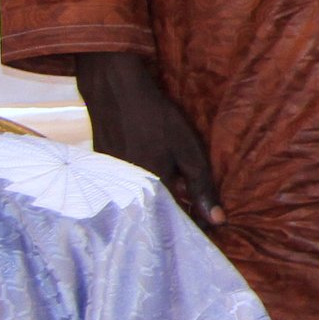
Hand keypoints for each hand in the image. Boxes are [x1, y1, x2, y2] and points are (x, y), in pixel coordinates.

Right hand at [72, 52, 220, 225]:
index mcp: (154, 189)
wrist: (115, 93)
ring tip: (174, 196)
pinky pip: (126, 193)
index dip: (194, 225)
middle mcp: (129, 194)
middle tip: (195, 213)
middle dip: (176, 218)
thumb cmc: (156, 119)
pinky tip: (150, 180)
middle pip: (157, 217)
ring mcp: (111, 185)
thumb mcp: (188, 151)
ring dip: (157, 205)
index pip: (177, 222)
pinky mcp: (100, 176)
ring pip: (141, 206)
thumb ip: (202, 186)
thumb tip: (218, 221)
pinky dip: (140, 192)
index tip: (208, 226)